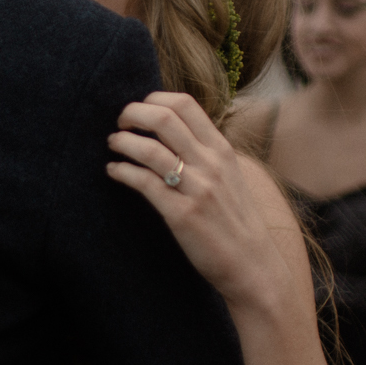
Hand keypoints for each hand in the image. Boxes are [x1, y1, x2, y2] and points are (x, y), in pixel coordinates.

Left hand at [108, 92, 291, 306]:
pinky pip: (144, 182)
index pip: (185, 104)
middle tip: (120, 122)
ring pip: (149, 149)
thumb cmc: (235, 221)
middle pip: (163, 118)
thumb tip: (171, 133)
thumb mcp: (229, 176)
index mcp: (222, 150)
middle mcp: (210, 163)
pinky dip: (122, 171)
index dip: (154, 99)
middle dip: (132, 114)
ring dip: (122, 141)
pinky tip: (114, 171)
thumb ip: (205, 153)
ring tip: (113, 144)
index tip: (139, 110)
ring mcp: (196, 188)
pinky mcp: (181, 214)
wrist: (252, 265)